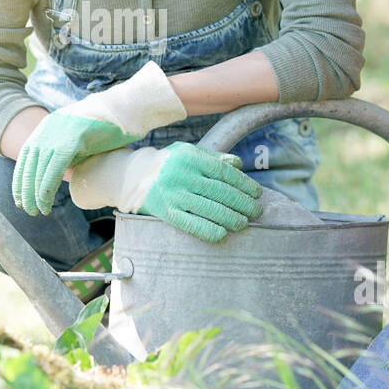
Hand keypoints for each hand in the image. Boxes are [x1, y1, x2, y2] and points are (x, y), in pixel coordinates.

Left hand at [12, 61, 186, 214]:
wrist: (125, 108)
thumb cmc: (106, 126)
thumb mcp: (78, 138)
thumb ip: (66, 153)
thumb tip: (60, 173)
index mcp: (46, 127)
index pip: (25, 157)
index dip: (20, 179)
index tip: (20, 197)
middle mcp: (48, 129)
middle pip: (29, 165)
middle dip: (25, 191)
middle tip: (28, 210)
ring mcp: (59, 133)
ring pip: (39, 169)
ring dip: (36, 193)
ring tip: (38, 210)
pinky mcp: (72, 140)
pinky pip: (54, 167)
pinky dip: (47, 187)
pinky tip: (46, 200)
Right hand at [139, 143, 263, 241]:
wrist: (132, 176)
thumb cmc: (168, 164)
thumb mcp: (188, 153)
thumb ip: (213, 158)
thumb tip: (238, 164)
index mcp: (191, 157)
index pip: (224, 172)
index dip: (244, 184)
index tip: (257, 193)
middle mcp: (182, 174)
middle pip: (219, 191)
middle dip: (242, 203)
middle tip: (256, 211)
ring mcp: (172, 193)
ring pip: (208, 208)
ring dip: (230, 217)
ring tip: (243, 223)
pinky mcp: (164, 211)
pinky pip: (189, 222)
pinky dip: (207, 230)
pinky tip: (222, 234)